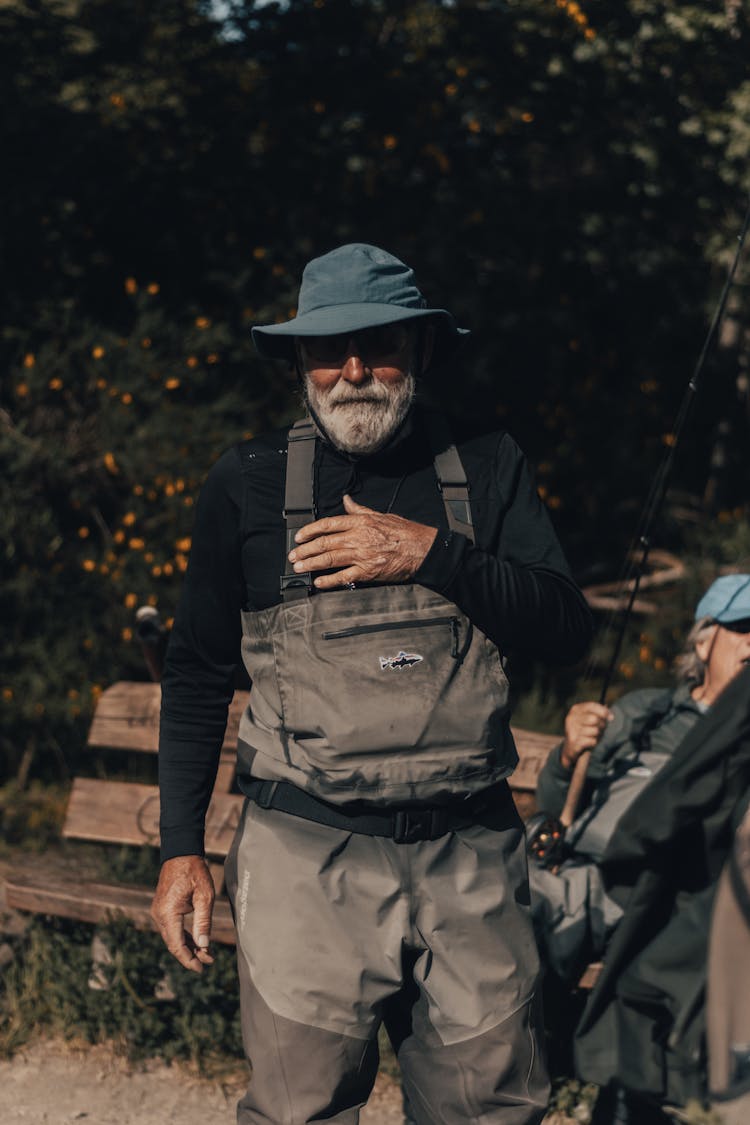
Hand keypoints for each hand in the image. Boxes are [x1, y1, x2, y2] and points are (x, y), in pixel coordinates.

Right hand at [150, 855, 214, 972]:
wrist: (181, 853)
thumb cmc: (195, 872)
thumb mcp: (205, 896)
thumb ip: (203, 922)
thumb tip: (203, 946)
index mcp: (168, 913)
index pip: (177, 944)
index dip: (188, 959)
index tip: (201, 969)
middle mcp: (159, 915)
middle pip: (173, 943)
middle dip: (190, 955)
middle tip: (208, 963)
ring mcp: (159, 912)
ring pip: (172, 937)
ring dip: (188, 946)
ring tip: (206, 954)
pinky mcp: (162, 908)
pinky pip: (172, 928)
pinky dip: (184, 936)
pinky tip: (197, 942)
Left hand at [288, 494, 437, 589]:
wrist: (422, 549)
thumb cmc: (405, 532)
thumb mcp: (380, 514)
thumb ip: (359, 510)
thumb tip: (346, 500)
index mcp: (360, 522)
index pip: (328, 524)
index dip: (310, 531)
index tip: (299, 536)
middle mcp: (358, 538)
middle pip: (324, 543)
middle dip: (305, 550)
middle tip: (293, 555)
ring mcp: (362, 555)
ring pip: (329, 559)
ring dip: (311, 564)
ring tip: (299, 567)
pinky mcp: (368, 572)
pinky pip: (344, 577)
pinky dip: (329, 580)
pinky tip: (319, 582)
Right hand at [560, 702, 613, 769]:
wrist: (572, 748)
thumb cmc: (585, 731)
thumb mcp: (591, 719)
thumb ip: (600, 714)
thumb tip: (611, 716)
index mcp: (576, 709)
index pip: (592, 706)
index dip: (603, 711)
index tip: (611, 718)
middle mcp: (572, 717)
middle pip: (594, 719)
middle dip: (601, 725)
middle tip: (600, 730)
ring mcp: (571, 729)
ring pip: (594, 730)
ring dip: (598, 735)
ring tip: (594, 737)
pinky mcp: (573, 742)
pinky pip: (592, 741)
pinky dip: (594, 742)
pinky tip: (590, 743)